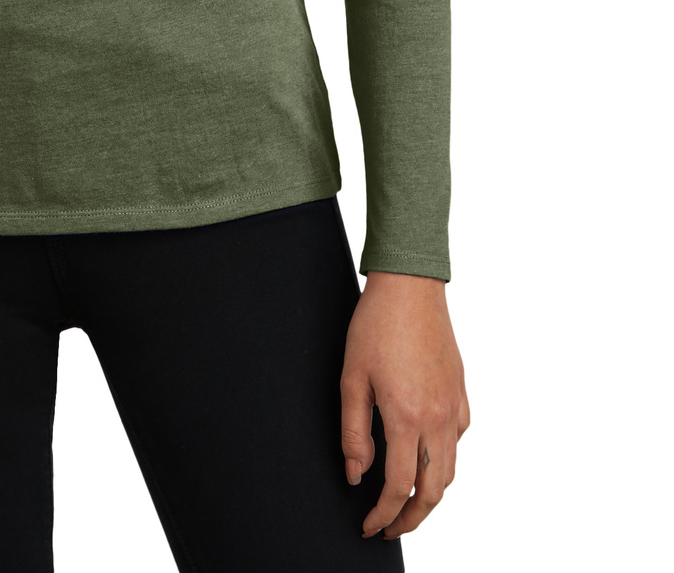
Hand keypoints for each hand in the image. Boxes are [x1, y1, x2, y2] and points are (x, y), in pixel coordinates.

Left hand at [340, 269, 469, 540]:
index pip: (399, 487)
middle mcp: (438, 418)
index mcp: (407, 416)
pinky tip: (425, 456)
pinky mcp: (461, 393)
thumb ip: (354, 432)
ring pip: (450, 471)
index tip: (370, 526)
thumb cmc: (376, 325)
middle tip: (391, 528)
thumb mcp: (351, 378)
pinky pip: (458, 441)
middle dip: (412, 519)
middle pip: (433, 491)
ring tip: (407, 502)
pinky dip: (444, 461)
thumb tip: (356, 474)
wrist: (410, 287)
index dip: (384, 515)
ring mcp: (454, 406)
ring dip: (431, 495)